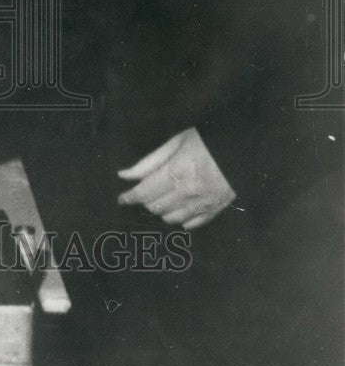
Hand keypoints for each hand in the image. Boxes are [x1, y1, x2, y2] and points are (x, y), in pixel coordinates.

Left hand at [117, 127, 235, 229]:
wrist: (245, 150)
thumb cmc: (207, 141)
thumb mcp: (176, 143)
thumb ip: (149, 162)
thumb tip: (125, 175)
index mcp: (176, 173)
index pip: (144, 193)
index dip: (129, 197)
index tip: (121, 199)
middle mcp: (188, 194)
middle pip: (155, 207)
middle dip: (145, 200)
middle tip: (145, 190)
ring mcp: (202, 205)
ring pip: (170, 218)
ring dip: (161, 209)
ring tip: (162, 196)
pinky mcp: (215, 211)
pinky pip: (190, 224)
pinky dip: (180, 218)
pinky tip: (179, 207)